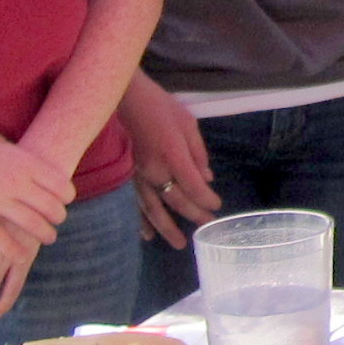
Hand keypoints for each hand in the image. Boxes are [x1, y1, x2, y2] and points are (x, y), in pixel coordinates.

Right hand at [0, 117, 74, 269]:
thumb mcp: (3, 145)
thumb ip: (20, 162)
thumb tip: (35, 172)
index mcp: (25, 162)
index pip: (61, 185)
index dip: (67, 196)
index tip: (65, 200)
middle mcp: (14, 182)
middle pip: (51, 207)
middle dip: (59, 217)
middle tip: (58, 221)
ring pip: (32, 224)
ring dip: (45, 234)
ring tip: (49, 237)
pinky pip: (0, 239)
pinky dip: (15, 250)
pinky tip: (22, 255)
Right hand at [119, 73, 221, 250]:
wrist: (127, 100)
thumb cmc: (161, 108)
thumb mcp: (188, 124)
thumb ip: (199, 154)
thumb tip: (208, 179)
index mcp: (173, 155)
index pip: (193, 186)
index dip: (206, 199)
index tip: (217, 207)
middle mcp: (154, 170)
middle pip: (175, 200)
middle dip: (193, 215)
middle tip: (206, 227)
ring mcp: (138, 175)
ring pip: (152, 208)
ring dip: (165, 228)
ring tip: (177, 244)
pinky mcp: (127, 176)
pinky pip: (134, 204)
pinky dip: (139, 220)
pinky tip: (144, 235)